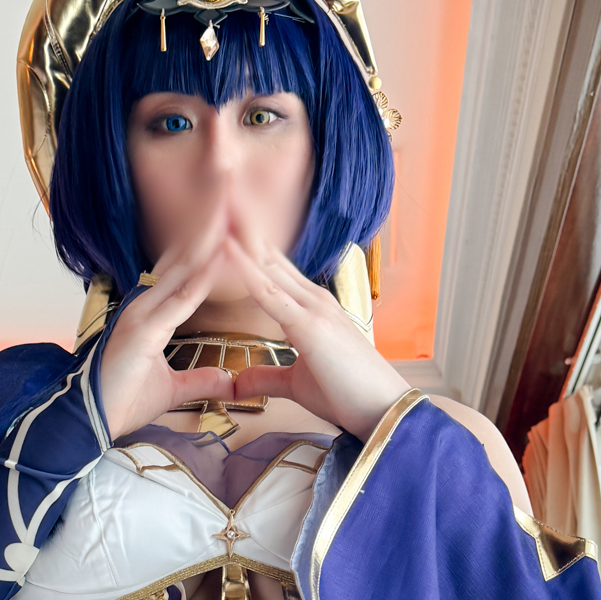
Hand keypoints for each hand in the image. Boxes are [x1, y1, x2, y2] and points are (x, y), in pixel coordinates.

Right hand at [98, 200, 240, 439]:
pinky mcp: (143, 332)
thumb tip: (227, 380)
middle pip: (184, 254)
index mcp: (150, 311)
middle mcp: (145, 303)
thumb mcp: (173, 390)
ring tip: (233, 206)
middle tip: (231, 182)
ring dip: (210, 237)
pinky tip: (224, 256)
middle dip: (210, 221)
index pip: (184, 266)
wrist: (89, 423)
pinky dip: (204, 277)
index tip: (232, 215)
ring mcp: (142, 314)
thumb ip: (200, 380)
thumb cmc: (121, 402)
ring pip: (184, 267)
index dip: (207, 239)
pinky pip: (180, 300)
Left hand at [221, 204, 408, 439]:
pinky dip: (246, 267)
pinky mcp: (310, 326)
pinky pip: (270, 292)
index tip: (221, 219)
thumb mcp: (297, 385)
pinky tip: (226, 246)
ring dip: (239, 231)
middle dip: (240, 222)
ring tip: (215, 199)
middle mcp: (312, 298)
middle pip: (268, 253)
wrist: (384, 413)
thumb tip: (238, 382)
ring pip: (267, 262)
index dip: (246, 242)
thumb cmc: (349, 397)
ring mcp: (313, 308)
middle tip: (216, 186)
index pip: (272, 267)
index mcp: (310, 308)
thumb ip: (267, 377)